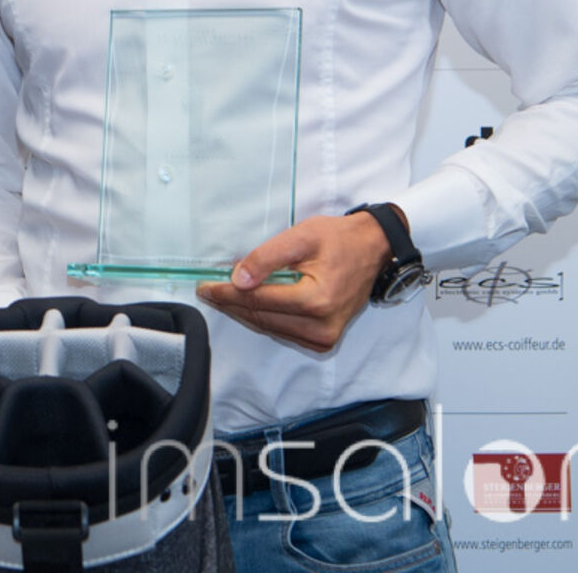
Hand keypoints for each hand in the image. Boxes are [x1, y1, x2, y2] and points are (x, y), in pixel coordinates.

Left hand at [195, 210, 395, 351]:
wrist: (373, 249)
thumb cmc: (339, 240)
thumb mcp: (301, 237)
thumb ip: (267, 258)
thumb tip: (238, 279)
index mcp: (317, 301)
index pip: (258, 300)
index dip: (227, 294)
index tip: (205, 287)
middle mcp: (322, 327)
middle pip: (261, 318)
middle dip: (230, 304)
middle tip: (206, 292)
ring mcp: (325, 338)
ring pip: (269, 328)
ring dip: (243, 313)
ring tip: (221, 297)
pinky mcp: (324, 340)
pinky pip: (283, 332)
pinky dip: (262, 319)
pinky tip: (247, 305)